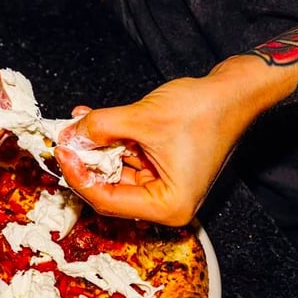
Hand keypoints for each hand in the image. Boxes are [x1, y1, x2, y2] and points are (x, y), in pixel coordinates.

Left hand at [55, 58, 269, 225]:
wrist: (235, 92)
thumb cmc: (206, 110)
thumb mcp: (143, 118)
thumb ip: (101, 128)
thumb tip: (71, 134)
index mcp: (167, 206)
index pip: (107, 200)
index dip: (79, 175)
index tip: (62, 152)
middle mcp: (165, 204)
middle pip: (108, 189)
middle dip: (85, 161)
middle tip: (64, 139)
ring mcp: (162, 187)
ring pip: (114, 173)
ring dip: (95, 148)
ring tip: (77, 125)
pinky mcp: (160, 170)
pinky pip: (126, 160)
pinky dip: (110, 142)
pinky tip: (92, 122)